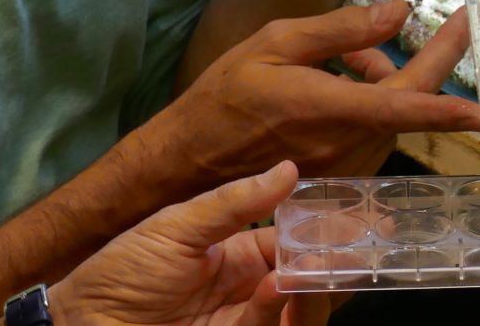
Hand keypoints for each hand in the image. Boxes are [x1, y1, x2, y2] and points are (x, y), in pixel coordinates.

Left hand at [49, 161, 327, 325]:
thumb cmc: (120, 270)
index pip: (289, 241)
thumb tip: (290, 169)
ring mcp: (240, 321)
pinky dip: (280, 312)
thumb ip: (235, 202)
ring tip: (318, 268)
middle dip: (332, 264)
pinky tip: (278, 288)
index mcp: (233, 252)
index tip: (353, 219)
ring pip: (297, 310)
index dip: (320, 232)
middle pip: (303, 278)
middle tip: (358, 249)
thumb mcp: (177, 226)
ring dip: (314, 290)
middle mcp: (244, 289)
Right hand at [158, 0, 479, 181]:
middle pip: (407, 101)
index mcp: (328, 108)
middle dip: (427, 61)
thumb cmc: (226, 95)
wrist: (190, 159)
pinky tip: (335, 87)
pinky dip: (367, 105)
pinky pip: (372, 133)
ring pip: (390, 116)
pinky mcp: (337, 177)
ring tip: (344, 59)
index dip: (447, 108)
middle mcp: (343, 145)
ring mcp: (341, 167)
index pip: (403, 106)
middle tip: (440, 26)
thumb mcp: (277, 43)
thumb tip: (399, 12)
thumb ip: (342, 29)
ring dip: (384, 81)